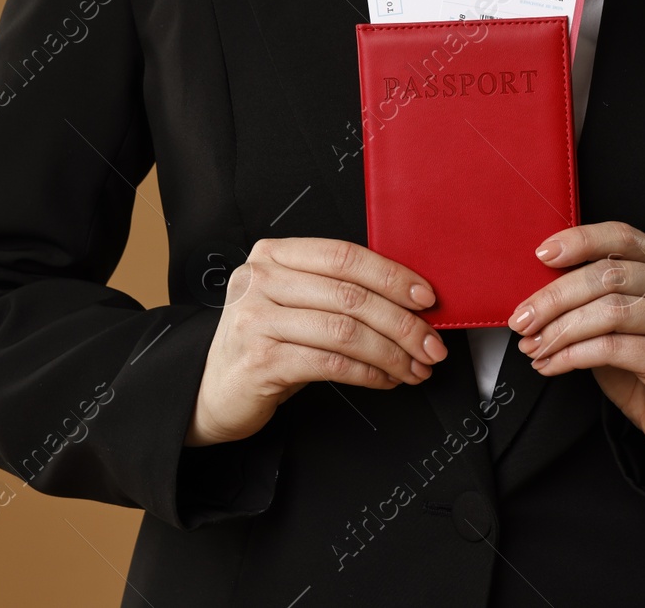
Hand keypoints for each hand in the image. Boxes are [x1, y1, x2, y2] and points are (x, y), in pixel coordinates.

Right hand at [184, 238, 448, 445]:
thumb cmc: (266, 343)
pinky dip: (368, 373)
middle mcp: (260, 279)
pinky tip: (384, 379)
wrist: (213, 390)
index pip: (344, 256)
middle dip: (403, 323)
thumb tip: (410, 301)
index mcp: (273, 255)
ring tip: (414, 367)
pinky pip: (331, 364)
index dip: (391, 275)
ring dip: (391, 353)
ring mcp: (256, 319)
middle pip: (350, 295)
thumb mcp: (295, 303)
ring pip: (345, 331)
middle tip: (431, 344)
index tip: (426, 298)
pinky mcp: (260, 360)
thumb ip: (337, 291)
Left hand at [509, 221, 644, 467]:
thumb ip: (591, 298)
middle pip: (608, 275)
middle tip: (522, 319)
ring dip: (560, 329)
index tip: (540, 255)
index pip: (621, 237)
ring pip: (609, 311)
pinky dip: (573, 355)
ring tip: (533, 346)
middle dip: (555, 296)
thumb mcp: (615, 322)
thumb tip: (534, 295)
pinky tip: (552, 365)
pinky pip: (612, 348)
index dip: (580, 241)